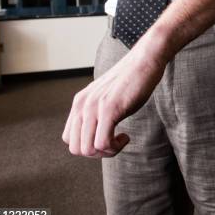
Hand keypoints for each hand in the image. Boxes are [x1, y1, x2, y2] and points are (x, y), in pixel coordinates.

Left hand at [62, 39, 165, 157]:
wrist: (145, 60)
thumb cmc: (132, 80)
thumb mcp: (107, 97)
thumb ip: (97, 111)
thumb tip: (97, 135)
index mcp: (79, 102)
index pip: (69, 139)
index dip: (88, 145)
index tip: (107, 138)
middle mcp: (82, 105)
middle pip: (76, 148)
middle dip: (97, 154)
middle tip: (115, 143)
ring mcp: (94, 107)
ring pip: (88, 149)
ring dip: (107, 152)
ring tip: (121, 140)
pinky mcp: (109, 109)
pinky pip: (103, 143)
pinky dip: (115, 147)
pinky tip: (126, 136)